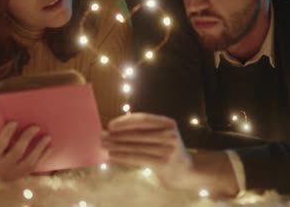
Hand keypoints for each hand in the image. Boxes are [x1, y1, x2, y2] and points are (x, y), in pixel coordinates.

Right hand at [0, 122, 51, 181]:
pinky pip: (33, 167)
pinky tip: (49, 147)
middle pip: (16, 152)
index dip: (6, 133)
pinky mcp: (20, 175)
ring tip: (47, 137)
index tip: (14, 122)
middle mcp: (1, 167)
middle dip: (26, 139)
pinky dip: (43, 157)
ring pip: (28, 162)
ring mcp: (12, 173)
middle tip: (35, 126)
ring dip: (39, 149)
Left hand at [102, 113, 238, 195]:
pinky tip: (112, 156)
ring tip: (104, 145)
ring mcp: (167, 149)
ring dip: (116, 146)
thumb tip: (116, 127)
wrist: (187, 171)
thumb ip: (146, 130)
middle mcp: (169, 134)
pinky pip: (138, 158)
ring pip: (135, 146)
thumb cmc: (168, 150)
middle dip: (117, 135)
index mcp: (168, 123)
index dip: (125, 121)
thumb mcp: (162, 135)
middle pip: (137, 133)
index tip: (111, 125)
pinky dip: (122, 157)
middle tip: (102, 136)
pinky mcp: (163, 163)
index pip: (143, 119)